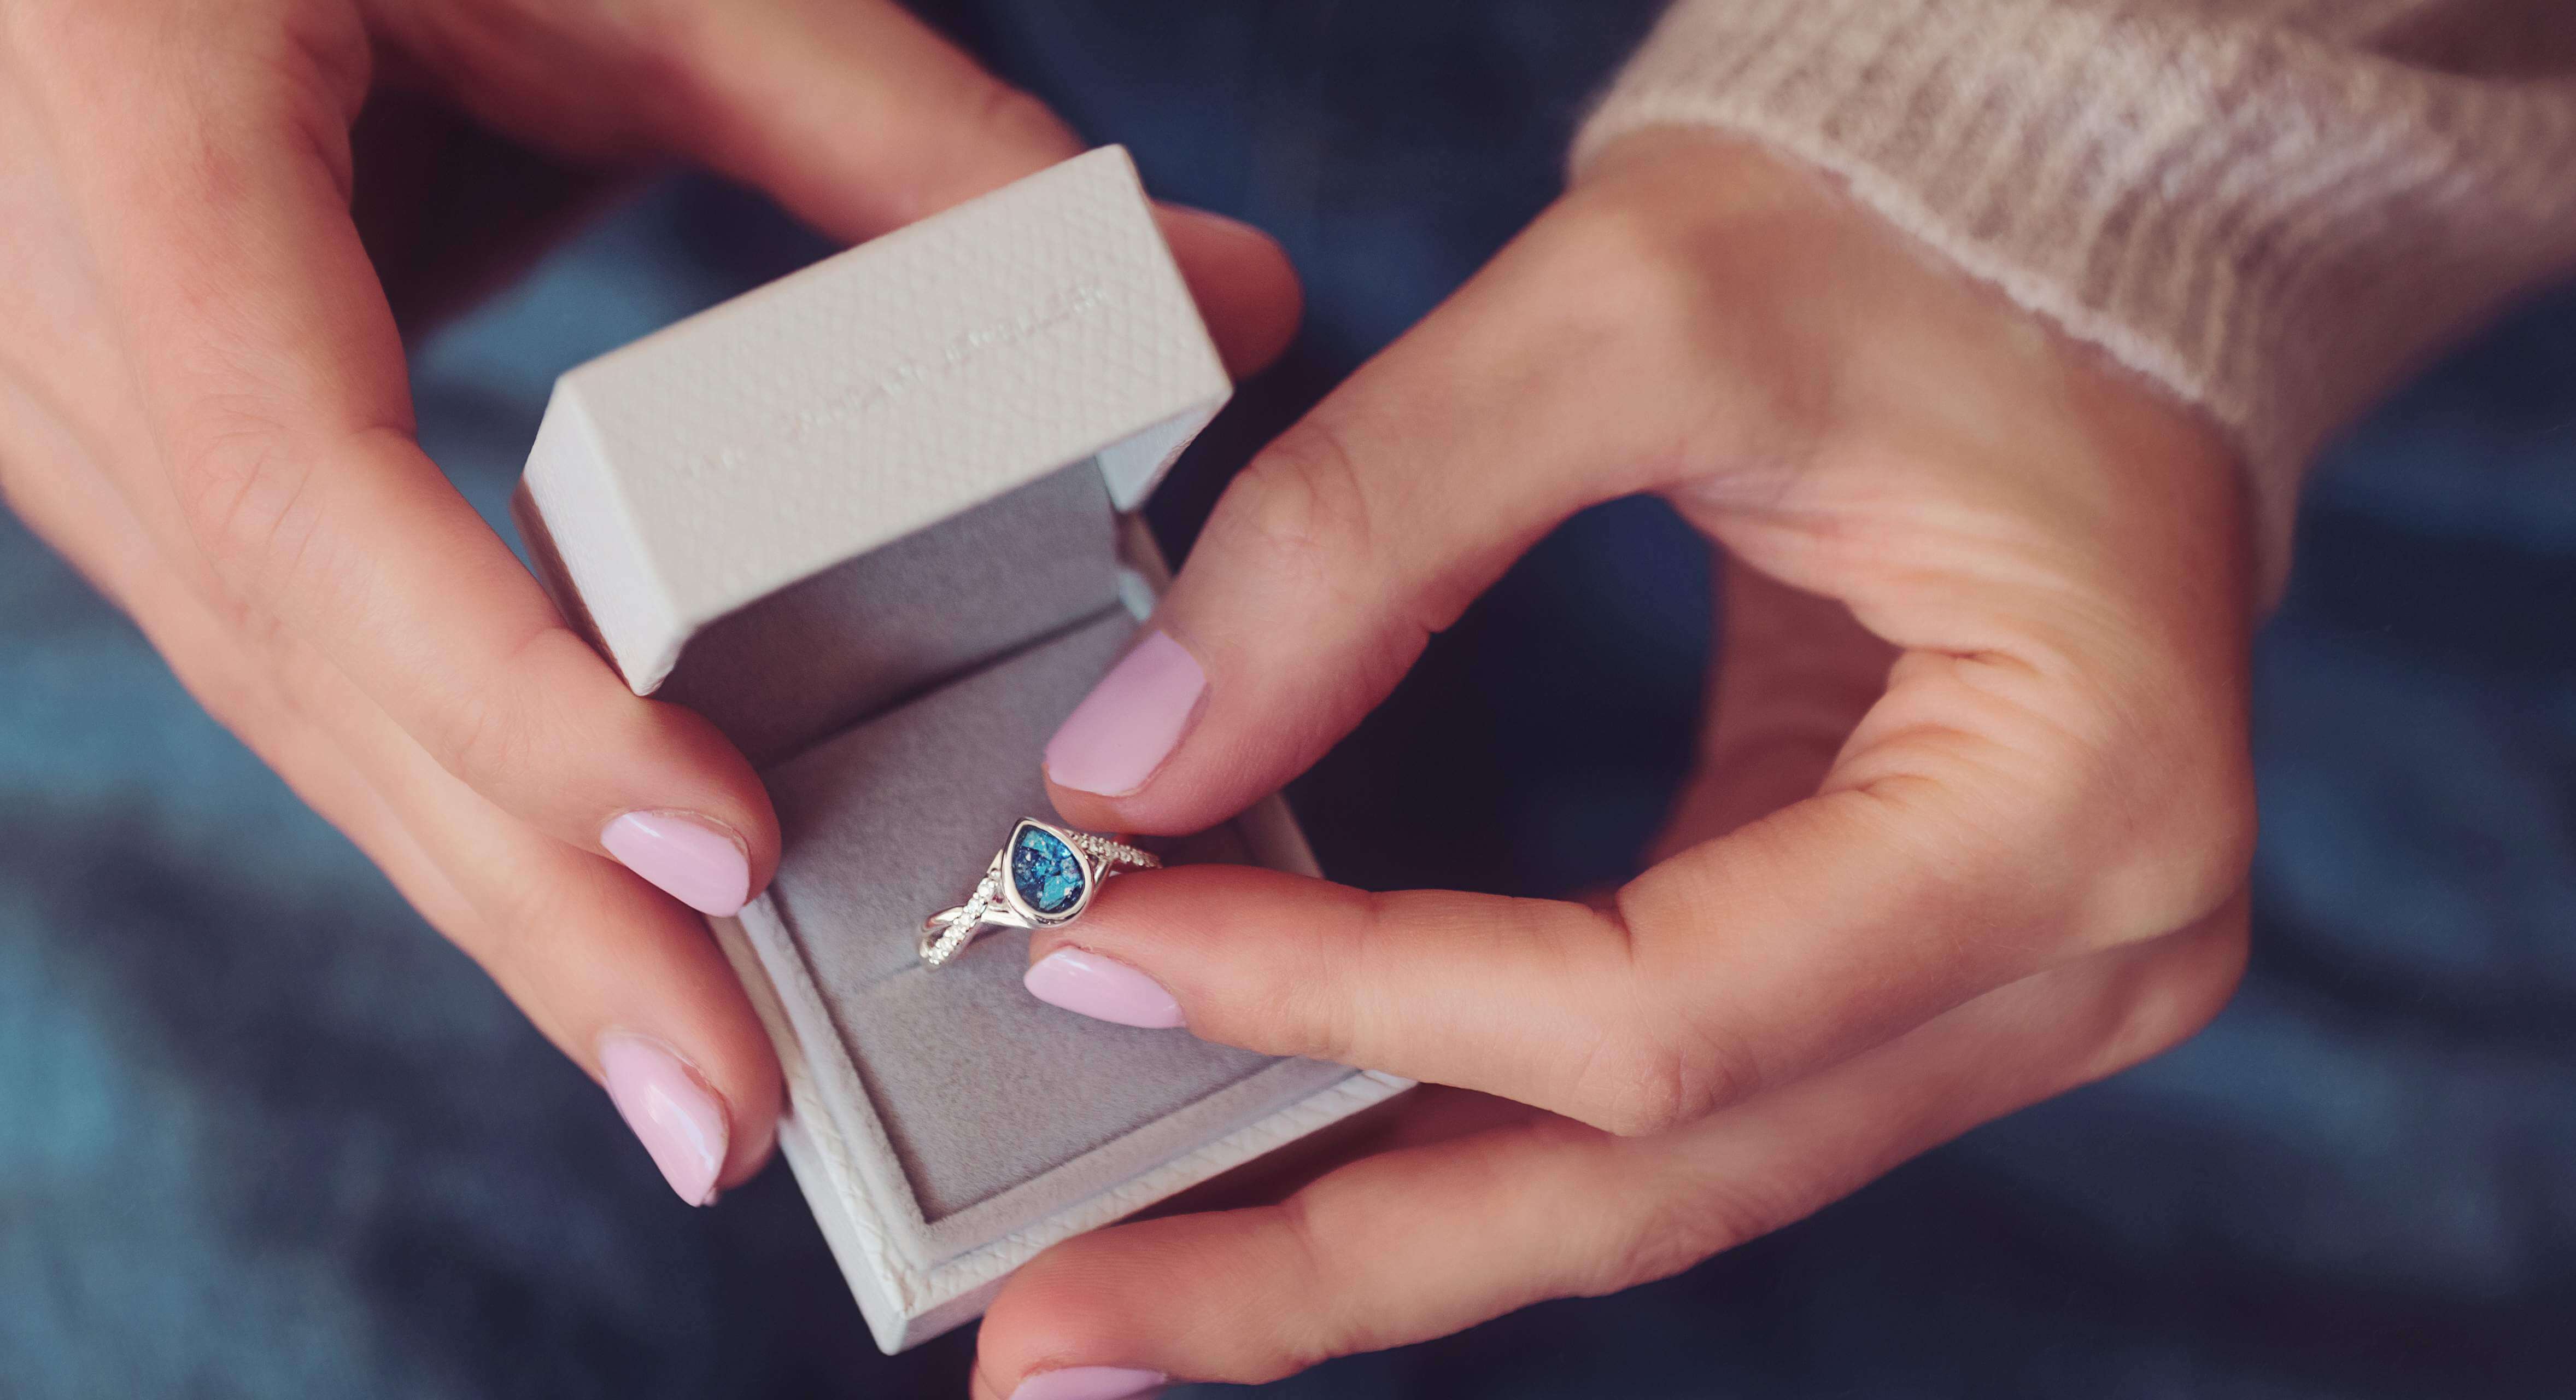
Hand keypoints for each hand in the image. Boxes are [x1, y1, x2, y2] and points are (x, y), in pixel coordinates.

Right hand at [0, 0, 1297, 1205]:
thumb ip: (898, 137)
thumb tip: (1212, 305)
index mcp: (139, 156)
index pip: (303, 493)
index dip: (507, 692)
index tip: (707, 844)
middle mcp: (56, 320)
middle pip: (301, 666)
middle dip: (526, 897)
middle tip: (732, 1110)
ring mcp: (70, 400)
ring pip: (295, 690)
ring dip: (495, 875)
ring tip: (688, 1064)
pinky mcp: (140, 437)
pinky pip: (298, 641)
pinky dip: (461, 768)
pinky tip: (590, 880)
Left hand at [974, 130, 2254, 1393]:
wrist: (2056, 228)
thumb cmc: (1904, 234)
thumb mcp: (1630, 309)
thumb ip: (1363, 532)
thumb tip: (1128, 774)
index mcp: (2076, 804)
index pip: (1656, 1012)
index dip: (1359, 1004)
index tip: (1100, 952)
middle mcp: (2079, 956)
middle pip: (1650, 1180)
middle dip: (1333, 1258)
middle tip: (1057, 1329)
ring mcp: (2006, 988)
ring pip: (1648, 1179)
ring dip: (1379, 1233)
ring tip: (1131, 1289)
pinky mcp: (1904, 962)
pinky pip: (1661, 1095)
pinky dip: (1466, 1122)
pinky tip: (1288, 1156)